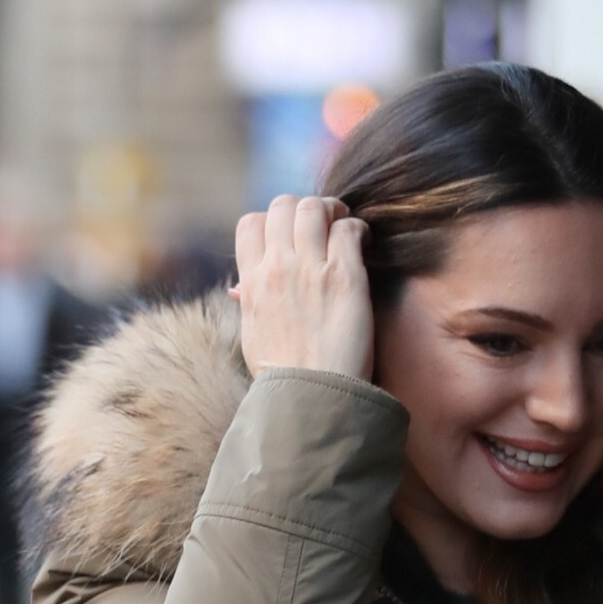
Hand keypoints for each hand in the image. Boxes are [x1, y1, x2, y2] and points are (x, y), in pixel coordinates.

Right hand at [234, 195, 372, 380]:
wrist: (310, 398)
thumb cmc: (284, 376)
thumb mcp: (253, 337)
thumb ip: (250, 304)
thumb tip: (239, 289)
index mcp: (252, 281)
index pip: (251, 224)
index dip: (271, 221)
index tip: (289, 236)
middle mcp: (278, 268)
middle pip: (283, 206)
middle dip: (303, 208)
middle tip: (323, 222)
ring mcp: (311, 269)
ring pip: (315, 208)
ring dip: (332, 210)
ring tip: (344, 224)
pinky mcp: (344, 277)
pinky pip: (348, 229)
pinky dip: (357, 228)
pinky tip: (363, 242)